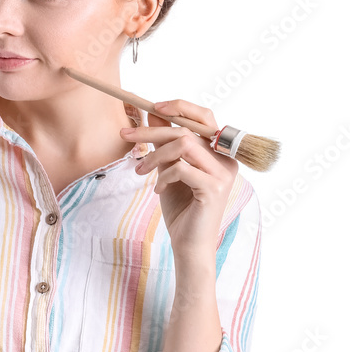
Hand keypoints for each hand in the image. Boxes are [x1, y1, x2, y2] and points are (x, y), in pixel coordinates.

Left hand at [120, 100, 239, 258]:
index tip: (152, 107)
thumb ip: (164, 144)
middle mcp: (226, 160)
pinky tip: (158, 190)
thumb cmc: (181, 209)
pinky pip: (181, 168)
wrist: (189, 245)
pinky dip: (163, 176)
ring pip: (183, 145)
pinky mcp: (214, 188)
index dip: (179, 107)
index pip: (204, 117)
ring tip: (141, 171)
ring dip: (155, 155)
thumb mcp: (168, 170)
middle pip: (187, 129)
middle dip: (151, 130)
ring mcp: (223, 174)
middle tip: (125, 135)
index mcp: (219, 153)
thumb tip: (152, 114)